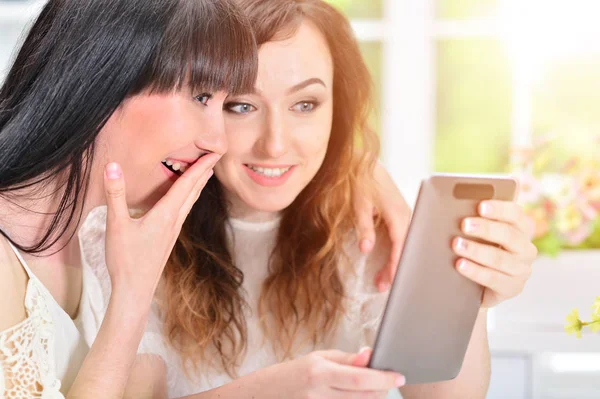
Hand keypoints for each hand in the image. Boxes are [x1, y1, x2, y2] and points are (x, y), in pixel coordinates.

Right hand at [102, 154, 220, 305]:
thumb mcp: (116, 225)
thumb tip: (113, 166)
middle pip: (193, 191)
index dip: (201, 166)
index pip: (187, 183)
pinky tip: (183, 202)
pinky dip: (188, 199)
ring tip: (204, 174)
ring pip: (190, 203)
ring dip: (198, 186)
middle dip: (204, 172)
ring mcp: (173, 231)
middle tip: (215, 156)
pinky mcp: (168, 239)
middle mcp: (174, 221)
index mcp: (166, 214)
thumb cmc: (126, 260)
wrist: (135, 291)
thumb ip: (115, 194)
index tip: (215, 152)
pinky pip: (182, 212)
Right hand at [260, 349, 403, 398]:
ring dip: (372, 398)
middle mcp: (318, 394)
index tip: (399, 375)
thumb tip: (371, 356)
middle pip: (364, 396)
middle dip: (382, 389)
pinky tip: (357, 396)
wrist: (264, 395)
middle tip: (388, 380)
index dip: (384, 378)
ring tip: (371, 388)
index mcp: (319, 372)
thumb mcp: (318, 358)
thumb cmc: (293, 373)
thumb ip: (346, 360)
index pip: (360, 377)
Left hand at [354, 161, 410, 291]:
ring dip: (394, 260)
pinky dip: (396, 250)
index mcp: (398, 214)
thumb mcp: (359, 205)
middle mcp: (406, 215)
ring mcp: (405, 213)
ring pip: (404, 244)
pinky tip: (387, 260)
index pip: (400, 247)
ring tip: (382, 278)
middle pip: (405, 249)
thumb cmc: (361, 180)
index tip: (388, 281)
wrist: (364, 161)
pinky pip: (402, 236)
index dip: (394, 266)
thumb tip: (366, 248)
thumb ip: (364, 227)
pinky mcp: (400, 213)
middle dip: (395, 269)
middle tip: (382, 285)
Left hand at [453, 200, 537, 307]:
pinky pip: (493, 279)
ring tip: (457, 245)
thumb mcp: (475, 233)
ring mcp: (521, 270)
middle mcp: (525, 248)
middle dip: (486, 228)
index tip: (480, 206)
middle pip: (508, 235)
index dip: (499, 209)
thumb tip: (451, 204)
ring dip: (477, 251)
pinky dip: (475, 271)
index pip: (515, 214)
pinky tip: (460, 265)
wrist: (474, 284)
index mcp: (520, 228)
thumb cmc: (474, 248)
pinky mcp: (512, 288)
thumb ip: (471, 218)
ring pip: (500, 258)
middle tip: (464, 224)